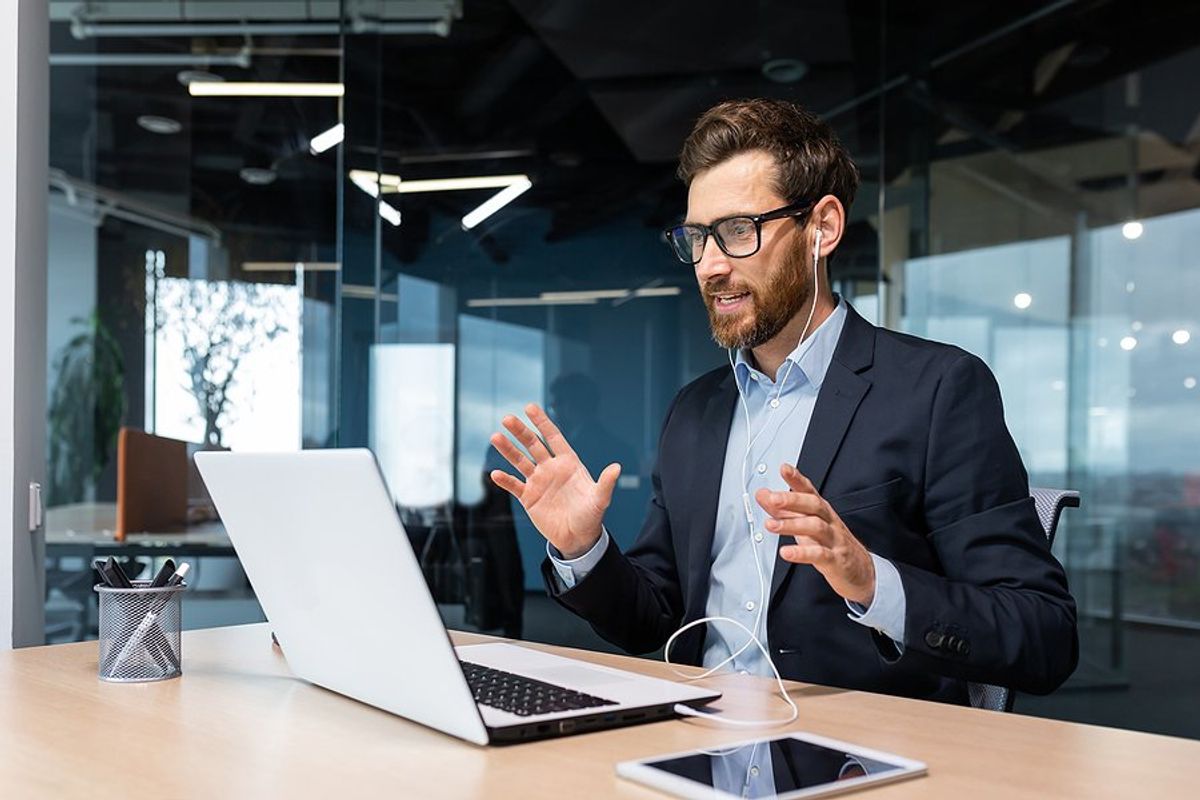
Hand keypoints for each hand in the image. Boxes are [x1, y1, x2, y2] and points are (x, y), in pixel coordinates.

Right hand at [489, 403, 620, 558]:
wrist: (578, 538)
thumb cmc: (591, 515)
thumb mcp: (600, 499)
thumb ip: (606, 483)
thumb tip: (616, 468)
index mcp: (568, 463)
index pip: (552, 437)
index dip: (542, 422)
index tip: (529, 407)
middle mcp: (550, 468)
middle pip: (532, 445)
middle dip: (520, 432)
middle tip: (507, 419)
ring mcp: (538, 482)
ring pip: (520, 462)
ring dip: (508, 450)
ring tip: (495, 437)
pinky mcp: (529, 498)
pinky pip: (514, 486)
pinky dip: (505, 480)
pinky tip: (495, 473)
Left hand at [756, 464, 876, 605]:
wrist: (859, 571)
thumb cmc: (829, 543)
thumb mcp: (805, 523)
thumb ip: (782, 509)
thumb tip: (762, 495)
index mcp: (821, 511)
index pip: (809, 491)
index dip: (797, 479)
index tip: (784, 469)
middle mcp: (829, 522)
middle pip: (813, 505)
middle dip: (792, 500)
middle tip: (773, 498)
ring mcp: (834, 540)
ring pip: (816, 527)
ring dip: (792, 525)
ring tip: (771, 525)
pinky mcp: (836, 560)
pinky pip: (819, 554)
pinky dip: (802, 553)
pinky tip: (786, 552)